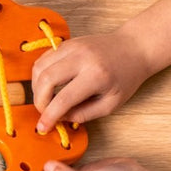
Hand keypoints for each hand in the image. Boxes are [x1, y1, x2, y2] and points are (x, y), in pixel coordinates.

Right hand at [32, 29, 149, 131]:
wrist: (134, 48)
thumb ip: (84, 114)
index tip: (42, 128)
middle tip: (44, 113)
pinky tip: (48, 86)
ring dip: (36, 87)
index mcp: (96, 76)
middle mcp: (82, 58)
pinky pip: (44, 58)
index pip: (64, 99)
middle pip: (46, 79)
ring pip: (40, 67)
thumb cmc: (126, 78)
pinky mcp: (67, 42)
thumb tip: (59, 118)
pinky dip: (40, 74)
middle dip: (39, 101)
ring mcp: (73, 47)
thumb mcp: (111, 104)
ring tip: (45, 100)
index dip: (49, 116)